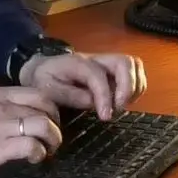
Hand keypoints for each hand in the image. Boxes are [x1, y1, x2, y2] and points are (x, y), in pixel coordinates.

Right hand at [0, 86, 63, 177]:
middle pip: (46, 107)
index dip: (50, 107)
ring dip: (52, 140)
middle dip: (56, 123)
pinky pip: (31, 146)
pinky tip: (33, 159)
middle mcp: (1, 106)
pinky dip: (38, 153)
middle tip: (51, 137)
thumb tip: (5, 111)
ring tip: (47, 151)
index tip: (48, 120)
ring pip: (44, 125)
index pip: (36, 92)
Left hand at [18, 51, 146, 120]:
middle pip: (125, 62)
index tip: (105, 117)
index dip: (105, 96)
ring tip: (120, 106)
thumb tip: (92, 102)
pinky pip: (134, 74)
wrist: (42, 69)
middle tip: (118, 108)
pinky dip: (135, 88)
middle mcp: (96, 59)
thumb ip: (69, 95)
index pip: (99, 75)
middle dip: (128, 87)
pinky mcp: (113, 71)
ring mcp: (106, 64)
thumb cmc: (44, 80)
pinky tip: (121, 102)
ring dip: (134, 87)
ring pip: (133, 66)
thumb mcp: (46, 89)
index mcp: (78, 63)